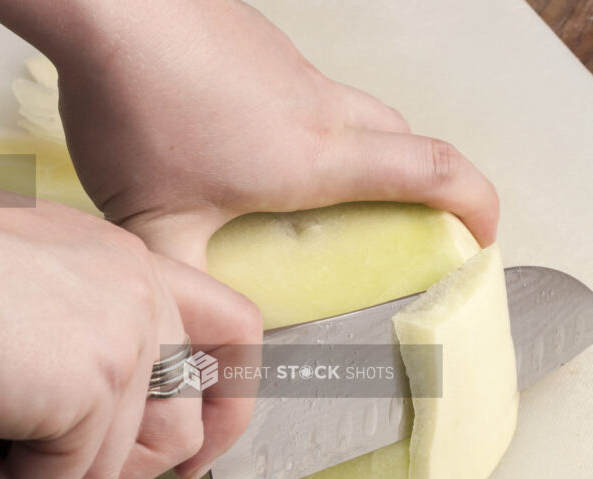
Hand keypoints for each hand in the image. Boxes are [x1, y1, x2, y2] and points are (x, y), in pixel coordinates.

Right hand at [0, 198, 259, 478]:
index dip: (228, 403)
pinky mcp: (88, 396)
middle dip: (115, 476)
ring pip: (113, 470)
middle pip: (178, 424)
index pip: (229, 332)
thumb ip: (69, 339)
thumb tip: (68, 422)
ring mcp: (123, 345)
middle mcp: (141, 297)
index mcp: (129, 265)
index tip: (199, 452)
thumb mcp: (19, 288)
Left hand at [21, 0, 499, 268]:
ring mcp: (291, 67)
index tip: (484, 235)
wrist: (108, 3)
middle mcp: (319, 108)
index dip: (477, 203)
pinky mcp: (259, 44)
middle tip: (410, 225)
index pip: (433, 172)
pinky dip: (309, 125)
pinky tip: (250, 146)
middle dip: (427, 184)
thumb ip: (187, 288)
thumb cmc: (138, 106)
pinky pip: (308, 90)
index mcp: (315, 158)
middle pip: (406, 138)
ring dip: (364, 154)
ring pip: (358, 112)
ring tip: (321, 198)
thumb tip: (202, 333)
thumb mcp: (157, 226)